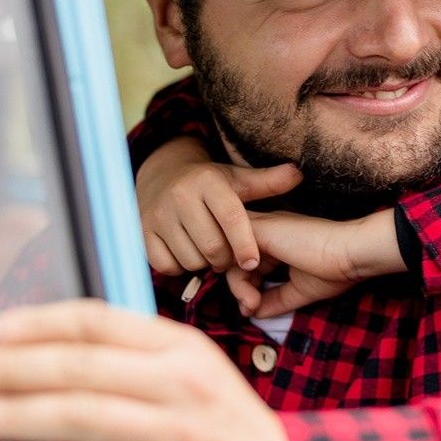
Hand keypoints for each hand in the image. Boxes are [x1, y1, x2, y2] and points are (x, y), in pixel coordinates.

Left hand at [0, 300, 305, 440]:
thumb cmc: (234, 440)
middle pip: (77, 365)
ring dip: (12, 414)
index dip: (33, 323)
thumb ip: (136, 365)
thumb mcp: (196, 380)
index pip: (95, 322)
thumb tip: (48, 364)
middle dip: (7, 366)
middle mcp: (178, 384)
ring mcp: (175, 435)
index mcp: (181, 349)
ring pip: (77, 415)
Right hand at [135, 138, 300, 276]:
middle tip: (230, 256)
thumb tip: (298, 174)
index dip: (245, 244)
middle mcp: (179, 196)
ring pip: (190, 259)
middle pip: (212, 247)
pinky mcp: (141, 232)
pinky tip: (187, 252)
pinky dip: (179, 267)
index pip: (231, 218)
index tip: (252, 262)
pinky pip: (166, 265)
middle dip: (225, 258)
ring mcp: (156, 214)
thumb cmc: (210, 183)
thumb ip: (268, 182)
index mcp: (208, 181)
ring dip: (203, 264)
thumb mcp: (238, 180)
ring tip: (208, 251)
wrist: (160, 174)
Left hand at [227, 209, 404, 317]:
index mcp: (276, 240)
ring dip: (238, 288)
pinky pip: (231, 253)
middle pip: (234, 260)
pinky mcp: (259, 230)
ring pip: (229, 257)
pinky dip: (236, 280)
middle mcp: (265, 229)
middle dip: (239, 289)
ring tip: (253, 304)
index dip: (246, 286)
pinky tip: (252, 296)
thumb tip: (254, 315)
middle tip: (251, 308)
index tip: (256, 307)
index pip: (246, 262)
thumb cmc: (335, 268)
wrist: (351, 253)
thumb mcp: (299, 289)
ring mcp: (261, 227)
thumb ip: (276, 299)